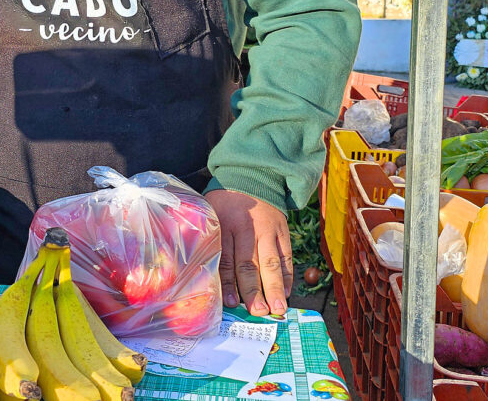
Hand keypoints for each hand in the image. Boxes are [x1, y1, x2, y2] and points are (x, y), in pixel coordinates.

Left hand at [205, 189, 292, 316]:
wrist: (251, 176)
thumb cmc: (224, 202)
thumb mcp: (209, 214)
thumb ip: (207, 240)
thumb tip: (199, 275)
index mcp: (225, 224)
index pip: (226, 258)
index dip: (228, 283)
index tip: (230, 303)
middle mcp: (248, 228)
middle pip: (250, 263)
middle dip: (254, 290)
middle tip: (258, 311)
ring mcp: (268, 230)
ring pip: (272, 262)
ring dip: (275, 287)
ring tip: (277, 308)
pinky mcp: (283, 231)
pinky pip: (286, 256)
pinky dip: (287, 276)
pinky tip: (286, 292)